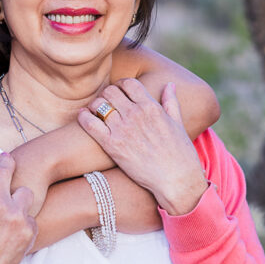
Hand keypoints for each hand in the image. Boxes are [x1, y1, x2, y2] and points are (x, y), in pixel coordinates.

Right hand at [0, 154, 37, 263]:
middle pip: (5, 171)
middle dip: (4, 163)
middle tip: (5, 158)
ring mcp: (16, 217)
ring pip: (23, 192)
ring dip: (17, 194)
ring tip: (12, 197)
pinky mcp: (29, 230)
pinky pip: (29, 216)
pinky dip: (21, 219)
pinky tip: (14, 225)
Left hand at [76, 79, 208, 216]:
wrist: (176, 180)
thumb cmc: (181, 154)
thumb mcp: (178, 123)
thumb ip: (171, 102)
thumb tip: (170, 85)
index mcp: (152, 107)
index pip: (129, 83)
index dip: (121, 84)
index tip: (119, 92)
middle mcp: (136, 114)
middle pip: (110, 91)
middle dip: (107, 94)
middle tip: (107, 103)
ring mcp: (123, 129)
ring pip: (98, 105)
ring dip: (95, 106)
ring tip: (96, 112)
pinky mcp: (112, 146)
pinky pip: (90, 124)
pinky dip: (84, 118)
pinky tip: (85, 118)